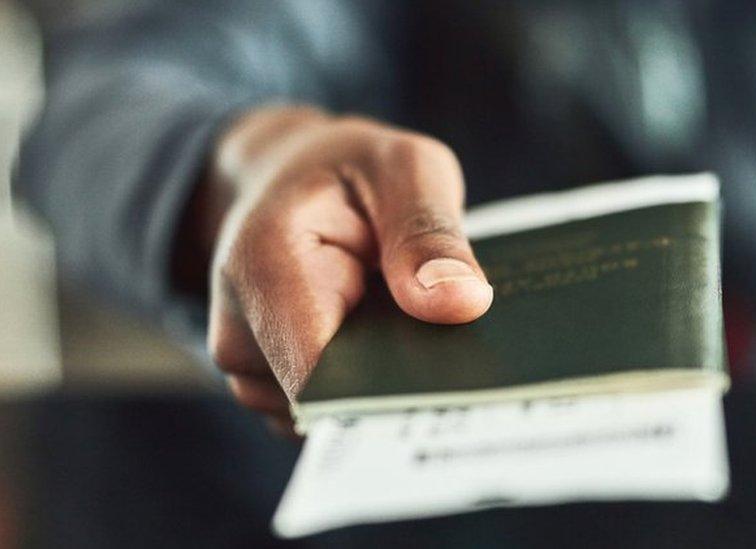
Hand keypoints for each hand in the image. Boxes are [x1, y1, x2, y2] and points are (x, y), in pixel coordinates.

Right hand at [196, 106, 492, 434]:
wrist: (286, 180)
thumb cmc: (348, 170)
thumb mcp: (404, 168)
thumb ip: (428, 231)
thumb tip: (463, 303)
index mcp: (265, 268)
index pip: (318, 376)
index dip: (386, 396)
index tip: (453, 390)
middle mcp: (240, 333)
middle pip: (331, 406)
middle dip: (399, 387)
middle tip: (457, 345)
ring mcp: (251, 370)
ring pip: (334, 417)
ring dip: (387, 384)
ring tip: (413, 326)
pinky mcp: (272, 388)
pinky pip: (331, 413)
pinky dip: (370, 387)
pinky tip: (393, 343)